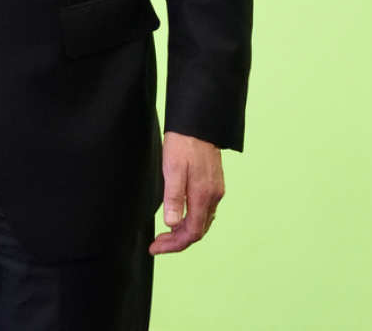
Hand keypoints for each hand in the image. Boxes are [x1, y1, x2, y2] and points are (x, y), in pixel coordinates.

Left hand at [150, 132, 223, 254]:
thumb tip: (171, 224)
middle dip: (177, 242)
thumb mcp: (172, 169)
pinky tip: (179, 217)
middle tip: (157, 244)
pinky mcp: (213, 184)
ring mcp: (215, 191)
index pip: (191, 232)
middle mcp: (213, 197)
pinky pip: (204, 211)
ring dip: (184, 232)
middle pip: (198, 231)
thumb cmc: (183, 144)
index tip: (155, 248)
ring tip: (164, 234)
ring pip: (202, 222)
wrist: (198, 124)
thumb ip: (173, 197)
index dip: (174, 245)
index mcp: (203, 195)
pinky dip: (191, 220)